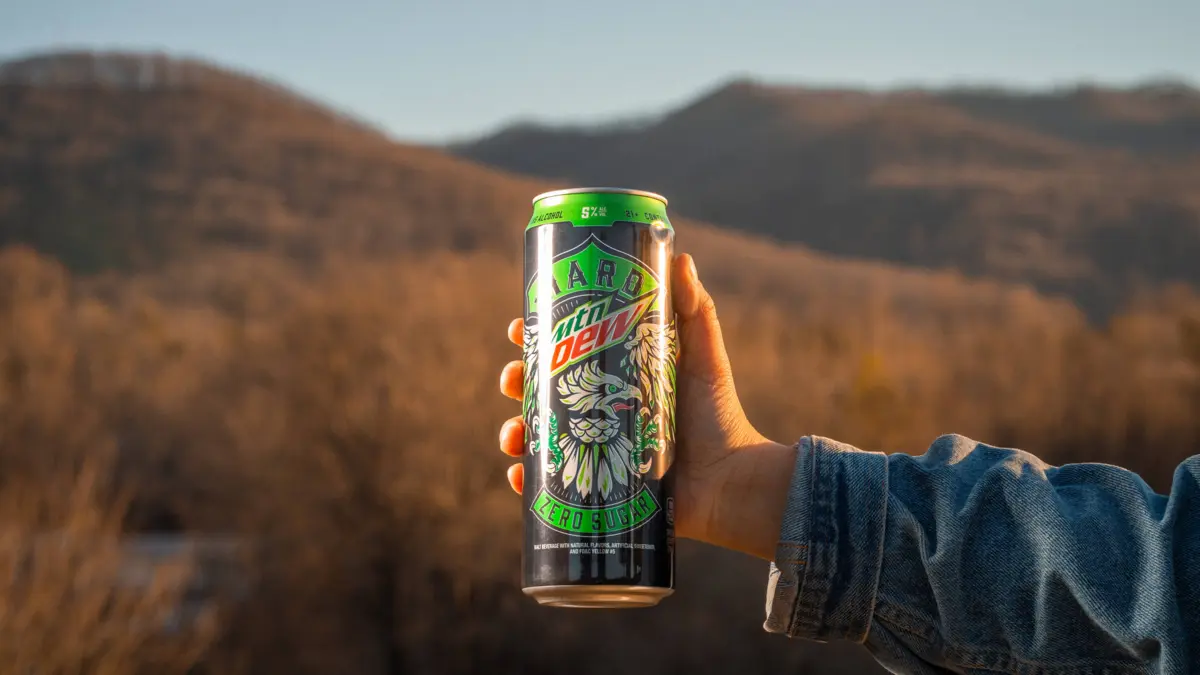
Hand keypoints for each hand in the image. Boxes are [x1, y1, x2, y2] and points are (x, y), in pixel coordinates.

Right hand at [498, 254, 795, 560]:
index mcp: (616, 377)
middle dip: (516, 382)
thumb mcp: (703, 359)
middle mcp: (599, 412)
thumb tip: (680, 257)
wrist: (731, 481)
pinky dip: (527, 481)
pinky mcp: (595, 490)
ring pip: (537, 436)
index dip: (536, 338)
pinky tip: (520, 475)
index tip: (518, 328)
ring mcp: (594, 451)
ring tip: (513, 434)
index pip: (565, 352)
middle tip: (512, 379)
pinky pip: (549, 485)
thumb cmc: (720, 417)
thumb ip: (695, 311)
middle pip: (541, 390)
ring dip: (514, 431)